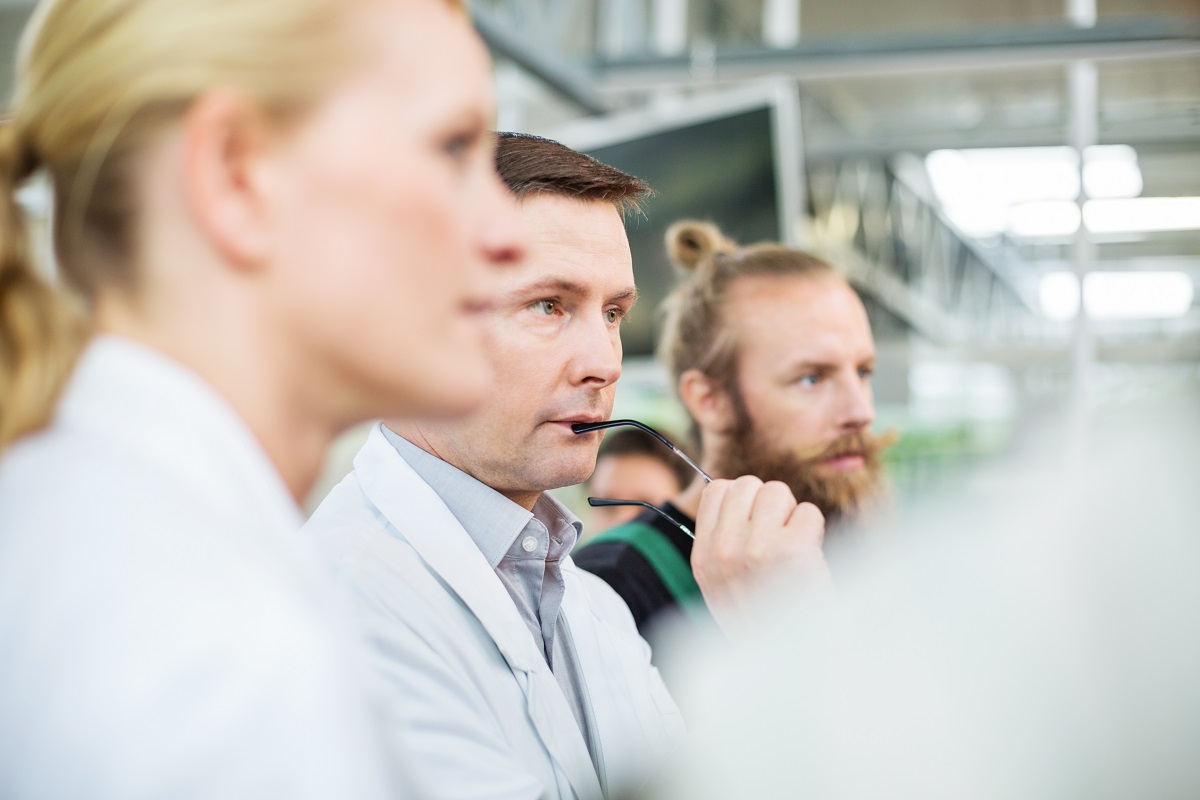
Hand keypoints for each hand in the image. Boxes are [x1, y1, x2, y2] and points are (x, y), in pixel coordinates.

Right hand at [691, 476, 829, 632]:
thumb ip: (722, 543)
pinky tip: (810, 558)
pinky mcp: (793, 550)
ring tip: (794, 547)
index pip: (716, 490)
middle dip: (768, 504)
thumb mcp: (722, 586)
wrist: (796, 662)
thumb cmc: (765, 622)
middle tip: (778, 537)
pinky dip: (815, 531)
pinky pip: (808, 512)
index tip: (755, 523)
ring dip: (792, 515)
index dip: (741, 499)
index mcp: (704, 558)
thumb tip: (737, 495)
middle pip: (747, 484)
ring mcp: (758, 548)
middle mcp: (725, 550)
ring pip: (777, 492)